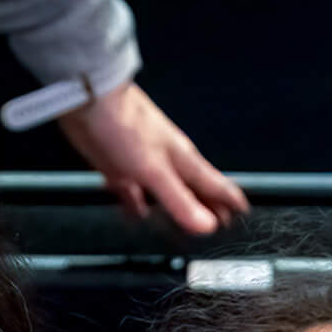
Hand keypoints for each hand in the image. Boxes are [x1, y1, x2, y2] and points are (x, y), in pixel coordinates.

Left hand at [54, 82, 247, 233]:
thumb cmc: (125, 124)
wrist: (88, 101)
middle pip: (193, 192)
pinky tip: (137, 215)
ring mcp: (143, 166)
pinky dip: (137, 206)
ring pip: (165, 194)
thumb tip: (206, 225)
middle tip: (219, 228)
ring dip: (173, 211)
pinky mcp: (119, 168)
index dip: (231, 202)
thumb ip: (180, 199)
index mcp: (183, 161)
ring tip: (182, 230)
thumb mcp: (156, 170)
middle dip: (207, 210)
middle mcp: (167, 164)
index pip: (217, 185)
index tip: (244, 215)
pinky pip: (133, 193)